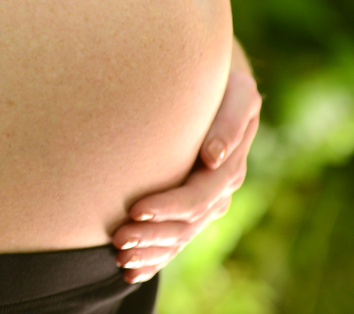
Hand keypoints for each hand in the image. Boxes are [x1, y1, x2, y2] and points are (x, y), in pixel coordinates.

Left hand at [111, 69, 261, 283]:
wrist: (217, 85)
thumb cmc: (219, 83)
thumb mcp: (235, 91)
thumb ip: (229, 120)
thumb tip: (213, 156)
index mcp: (228, 165)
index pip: (198, 196)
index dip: (168, 206)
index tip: (135, 209)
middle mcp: (220, 188)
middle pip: (186, 222)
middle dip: (152, 234)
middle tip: (118, 238)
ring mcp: (207, 201)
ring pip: (180, 236)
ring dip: (150, 251)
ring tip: (119, 257)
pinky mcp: (192, 206)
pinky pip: (175, 239)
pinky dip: (154, 258)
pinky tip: (131, 270)